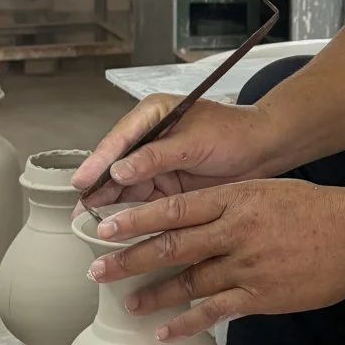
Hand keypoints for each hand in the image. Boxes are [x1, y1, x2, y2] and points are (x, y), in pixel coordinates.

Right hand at [73, 96, 273, 208]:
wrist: (264, 150)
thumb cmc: (234, 133)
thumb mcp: (194, 142)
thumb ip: (156, 156)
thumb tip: (119, 170)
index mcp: (152, 115)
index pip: (118, 139)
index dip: (98, 162)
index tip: (82, 180)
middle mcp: (149, 139)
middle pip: (115, 165)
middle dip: (98, 188)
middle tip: (80, 211)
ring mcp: (157, 165)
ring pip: (125, 187)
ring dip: (110, 205)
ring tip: (91, 224)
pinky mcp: (167, 187)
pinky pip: (143, 202)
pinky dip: (131, 215)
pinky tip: (119, 229)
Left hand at [88, 180, 344, 336]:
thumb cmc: (317, 208)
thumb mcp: (267, 191)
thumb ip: (231, 205)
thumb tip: (201, 220)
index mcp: (234, 199)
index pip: (173, 209)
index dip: (135, 220)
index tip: (105, 227)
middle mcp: (233, 231)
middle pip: (170, 246)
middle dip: (130, 259)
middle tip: (99, 270)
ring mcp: (246, 265)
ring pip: (188, 281)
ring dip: (154, 294)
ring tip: (128, 305)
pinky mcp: (261, 294)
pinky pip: (214, 311)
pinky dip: (186, 323)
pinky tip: (166, 331)